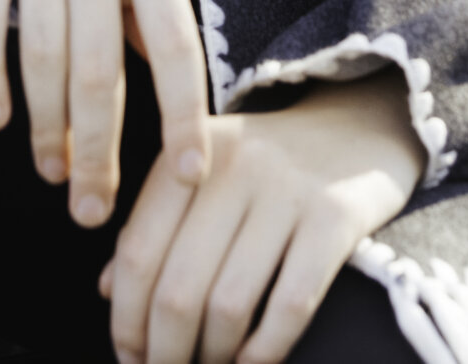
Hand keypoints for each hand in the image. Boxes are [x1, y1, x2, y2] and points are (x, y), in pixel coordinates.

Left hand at [100, 70, 423, 363]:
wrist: (360, 126)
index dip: (125, 318)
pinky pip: (291, 303)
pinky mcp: (336, 216)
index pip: (137, 252)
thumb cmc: (268, 165)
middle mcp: (233, 167)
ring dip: (211, 356)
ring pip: (228, 302)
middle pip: (177, 285)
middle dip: (163, 350)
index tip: (129, 357)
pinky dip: (265, 349)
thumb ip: (157, 226)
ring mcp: (287, 190)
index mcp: (189, 156)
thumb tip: (107, 290)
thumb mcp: (205, 176)